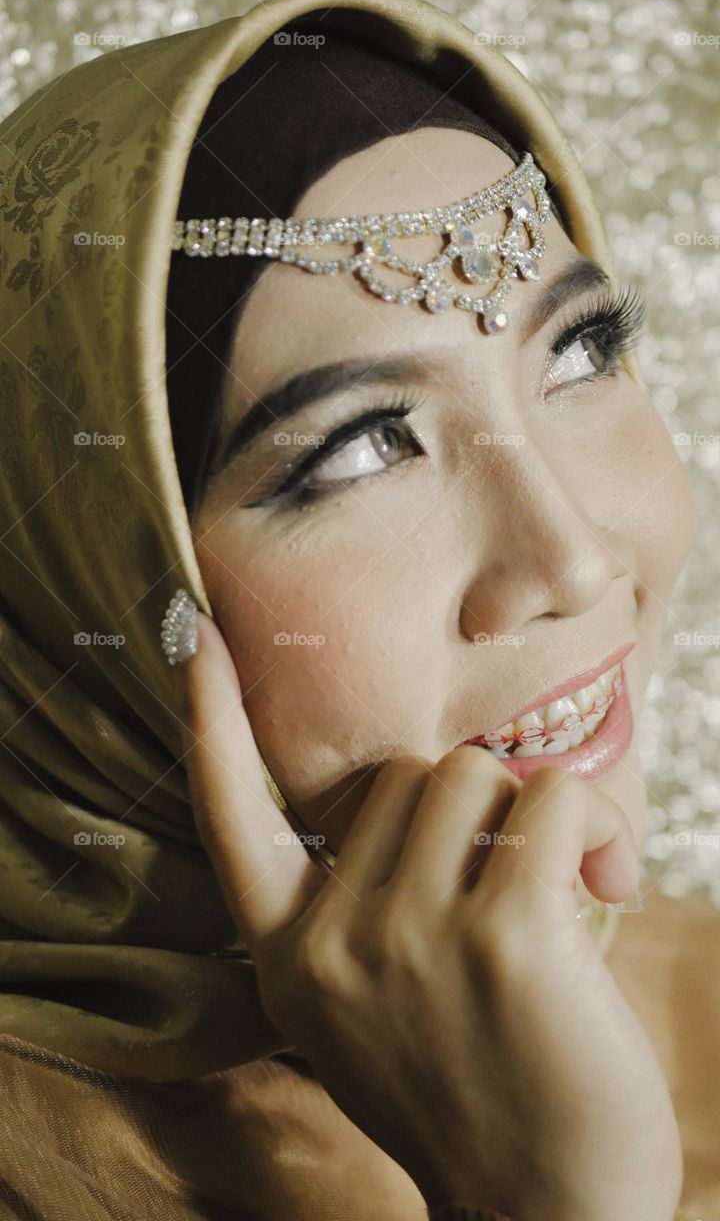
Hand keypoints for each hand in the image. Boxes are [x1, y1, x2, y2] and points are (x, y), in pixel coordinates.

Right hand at [184, 612, 682, 1220]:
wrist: (546, 1211)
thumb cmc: (472, 1088)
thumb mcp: (368, 1007)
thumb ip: (355, 908)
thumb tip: (411, 796)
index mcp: (288, 955)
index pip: (230, 814)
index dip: (208, 718)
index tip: (194, 637)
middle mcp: (331, 941)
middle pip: (402, 773)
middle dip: (466, 811)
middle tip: (514, 878)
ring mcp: (407, 935)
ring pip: (472, 775)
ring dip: (531, 814)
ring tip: (568, 886)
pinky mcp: (502, 933)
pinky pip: (549, 799)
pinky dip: (594, 826)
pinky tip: (611, 886)